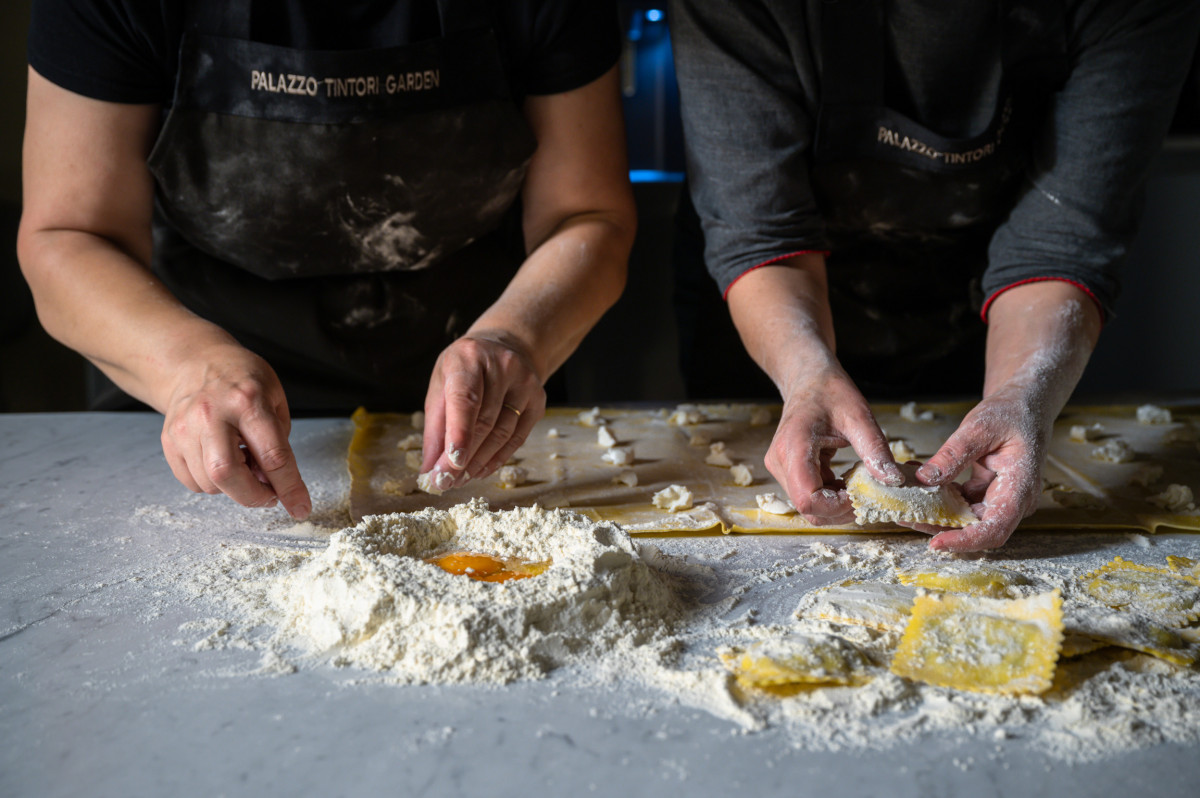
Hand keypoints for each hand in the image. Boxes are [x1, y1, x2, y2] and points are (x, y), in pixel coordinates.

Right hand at [160, 344, 310, 518]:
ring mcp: (185, 428)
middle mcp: (211, 415)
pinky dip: (212, 484)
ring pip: (209, 483)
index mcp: (247, 401)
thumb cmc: (242, 379)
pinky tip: (223, 459)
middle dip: (253, 496)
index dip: (289, 487)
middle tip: (269, 495)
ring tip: (244, 462)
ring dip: (234, 487)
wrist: (195, 362)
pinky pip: (192, 482)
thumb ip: (279, 442)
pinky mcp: (169, 440)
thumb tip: (274, 486)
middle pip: (227, 474)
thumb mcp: (275, 398)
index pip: (273, 455)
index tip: (300, 508)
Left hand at [421, 332, 545, 488]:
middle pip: (485, 422)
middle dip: (464, 458)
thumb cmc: (465, 369)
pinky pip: (518, 438)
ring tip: (460, 479)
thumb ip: (435, 427)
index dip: (459, 433)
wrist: (507, 346)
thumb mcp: (441, 384)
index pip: (466, 399)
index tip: (451, 464)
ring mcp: (525, 383)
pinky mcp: (538, 399)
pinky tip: (481, 470)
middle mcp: (502, 366)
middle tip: (445, 482)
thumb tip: (430, 470)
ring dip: (479, 462)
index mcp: (469, 357)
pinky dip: (497, 459)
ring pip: (503, 434)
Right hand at [767, 362, 903, 524]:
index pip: (808, 498)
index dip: (836, 507)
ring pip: (808, 506)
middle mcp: (780, 462)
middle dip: (840, 509)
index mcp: (794, 447)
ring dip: (836, 505)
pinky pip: (809, 495)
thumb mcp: (859, 416)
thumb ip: (875, 450)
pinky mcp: (787, 470)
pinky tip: (847, 482)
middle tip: (867, 495)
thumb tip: (892, 481)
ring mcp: (781, 468)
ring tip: (858, 486)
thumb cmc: (830, 392)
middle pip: (808, 508)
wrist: (808, 379)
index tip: (861, 497)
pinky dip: (831, 496)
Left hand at [913, 387, 1046, 551]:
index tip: (935, 543)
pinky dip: (938, 497)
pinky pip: (960, 504)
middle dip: (938, 527)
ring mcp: (999, 499)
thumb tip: (925, 479)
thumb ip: (953, 454)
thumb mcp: (979, 428)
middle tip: (904, 515)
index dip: (965, 541)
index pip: (995, 529)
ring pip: (964, 518)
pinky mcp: (986, 494)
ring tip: (904, 498)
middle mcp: (1013, 501)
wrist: (1024, 407)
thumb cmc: (1011, 414)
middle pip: (975, 528)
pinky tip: (918, 481)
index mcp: (1020, 488)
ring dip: (934, 512)